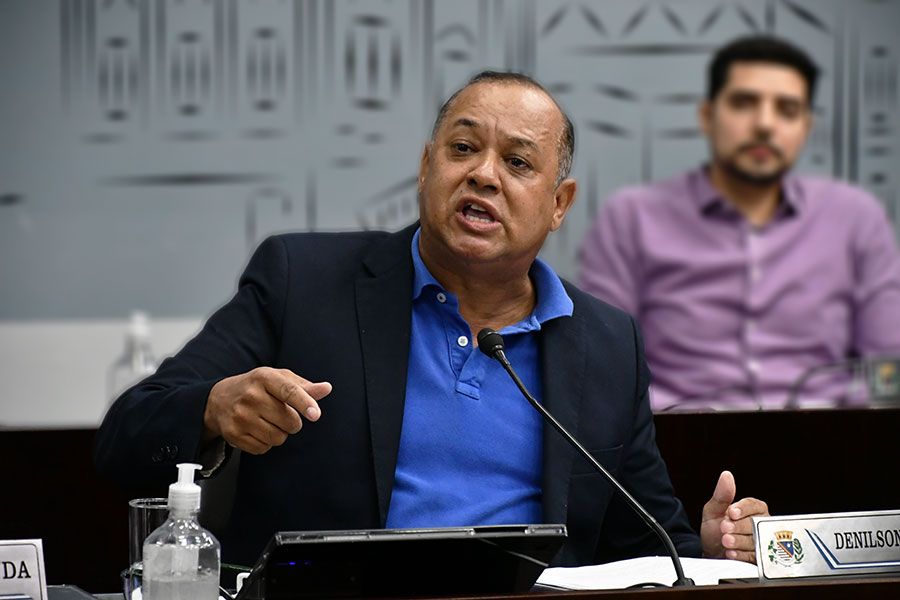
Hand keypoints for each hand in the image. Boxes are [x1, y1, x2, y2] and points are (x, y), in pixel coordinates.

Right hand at [203, 367, 331, 453]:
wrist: (218, 400)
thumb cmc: (256, 387)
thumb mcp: (278, 379)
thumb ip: (303, 386)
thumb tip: (327, 388)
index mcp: (264, 377)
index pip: (288, 391)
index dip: (304, 403)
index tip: (315, 414)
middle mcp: (250, 396)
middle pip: (289, 421)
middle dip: (293, 422)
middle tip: (282, 415)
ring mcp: (240, 416)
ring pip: (278, 437)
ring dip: (280, 434)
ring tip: (268, 421)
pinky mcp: (233, 434)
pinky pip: (263, 448)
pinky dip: (266, 443)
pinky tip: (257, 430)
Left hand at [700, 470, 768, 562]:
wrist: (711, 552)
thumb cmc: (714, 529)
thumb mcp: (713, 510)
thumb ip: (722, 495)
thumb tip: (726, 475)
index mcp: (752, 509)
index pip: (754, 505)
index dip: (743, 508)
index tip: (731, 512)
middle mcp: (760, 524)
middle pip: (755, 523)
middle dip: (738, 526)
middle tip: (724, 528)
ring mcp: (761, 542)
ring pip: (755, 540)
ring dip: (739, 541)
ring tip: (726, 541)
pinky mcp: (759, 558)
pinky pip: (755, 556)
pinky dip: (742, 555)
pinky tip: (731, 553)